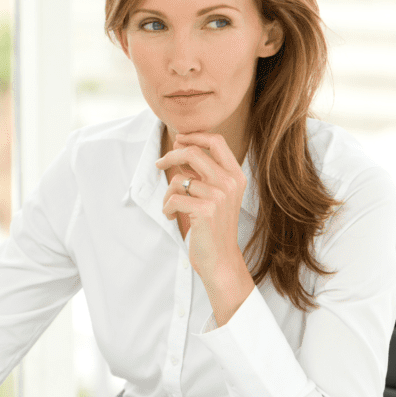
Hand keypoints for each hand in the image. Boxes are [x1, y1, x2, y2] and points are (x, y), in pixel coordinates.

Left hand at [155, 132, 253, 325]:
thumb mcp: (214, 196)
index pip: (216, 141)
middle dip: (171, 156)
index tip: (178, 139)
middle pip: (194, 152)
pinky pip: (174, 197)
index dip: (194, 136)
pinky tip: (171, 217)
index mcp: (236, 176)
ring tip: (170, 207)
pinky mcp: (205, 209)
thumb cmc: (214, 228)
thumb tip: (182, 150)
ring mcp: (219, 195)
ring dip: (167, 194)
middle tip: (159, 164)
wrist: (221, 260)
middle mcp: (230, 182)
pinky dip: (167, 207)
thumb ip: (203, 174)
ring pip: (179, 179)